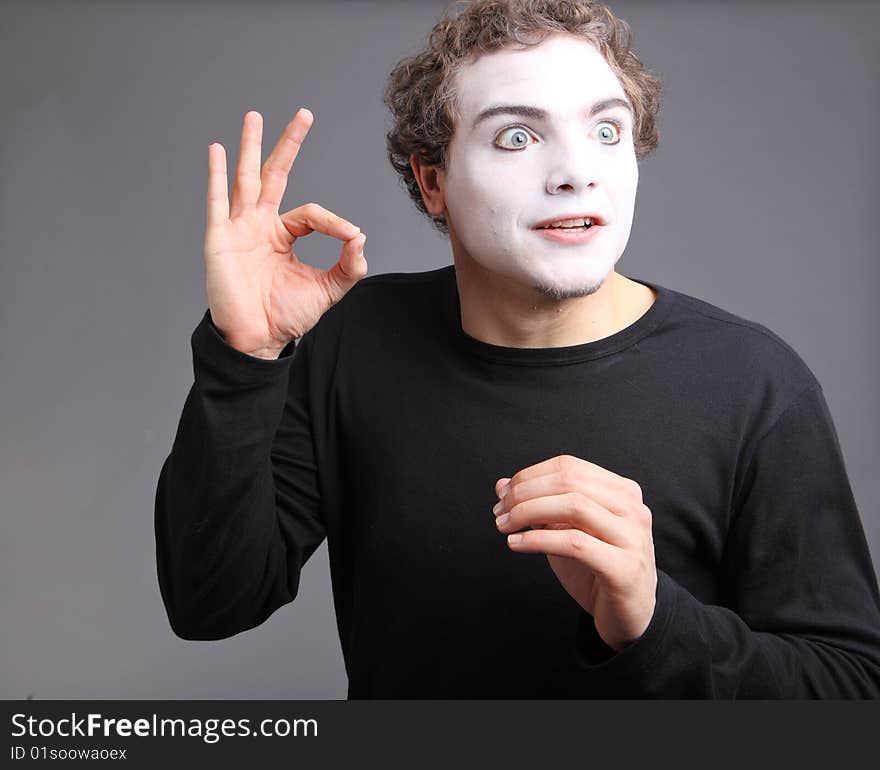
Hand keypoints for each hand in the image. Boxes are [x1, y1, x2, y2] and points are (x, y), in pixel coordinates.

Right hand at [204, 109, 366, 357]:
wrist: (257, 339)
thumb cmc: (285, 316)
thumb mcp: (326, 291)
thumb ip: (347, 267)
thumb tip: (361, 238)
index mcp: (283, 236)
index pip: (311, 213)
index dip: (334, 222)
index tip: (351, 236)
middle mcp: (260, 226)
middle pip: (275, 176)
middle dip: (289, 145)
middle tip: (304, 114)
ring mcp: (238, 228)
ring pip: (246, 179)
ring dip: (251, 147)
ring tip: (254, 117)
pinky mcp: (219, 238)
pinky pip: (217, 201)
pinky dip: (216, 175)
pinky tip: (216, 150)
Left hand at [493, 454, 656, 651]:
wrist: (630, 615)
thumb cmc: (596, 570)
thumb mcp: (565, 532)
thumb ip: (539, 506)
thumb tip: (502, 485)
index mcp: (621, 491)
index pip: (569, 467)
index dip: (530, 476)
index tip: (504, 495)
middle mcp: (632, 508)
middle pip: (570, 482)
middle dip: (525, 493)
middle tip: (499, 510)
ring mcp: (633, 537)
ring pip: (574, 506)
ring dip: (528, 512)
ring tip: (505, 526)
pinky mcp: (626, 568)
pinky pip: (575, 543)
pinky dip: (538, 540)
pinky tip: (517, 543)